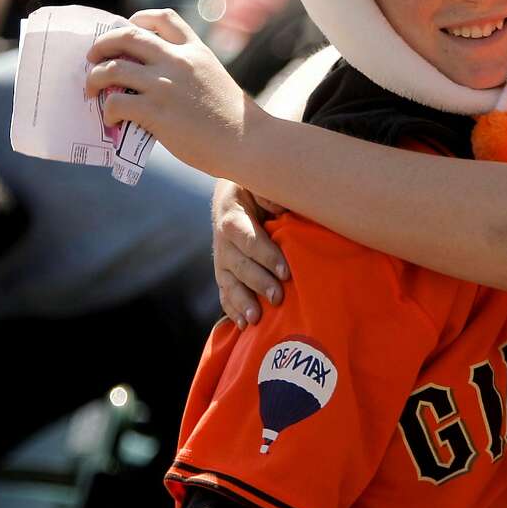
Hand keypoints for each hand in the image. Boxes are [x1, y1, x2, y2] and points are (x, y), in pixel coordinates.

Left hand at [85, 8, 261, 177]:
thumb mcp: (216, 81)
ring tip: (92, 91)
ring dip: (94, 78)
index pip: (163, 18)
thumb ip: (189, 74)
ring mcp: (165, 85)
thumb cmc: (237, 121)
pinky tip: (112, 120)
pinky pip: (116, 103)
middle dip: (102, 45)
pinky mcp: (156, 111)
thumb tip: (155, 85)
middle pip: (127, 36)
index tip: (128, 28)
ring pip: (112, 68)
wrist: (248, 142)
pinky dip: (108, 111)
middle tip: (93, 58)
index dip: (139, 19)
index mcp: (196, 51)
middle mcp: (178, 61)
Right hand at [213, 180, 289, 327]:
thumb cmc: (259, 187)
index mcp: (231, 212)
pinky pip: (225, 292)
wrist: (238, 191)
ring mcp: (221, 257)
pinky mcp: (224, 271)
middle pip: (237, 263)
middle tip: (278, 297)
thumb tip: (279, 208)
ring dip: (242, 302)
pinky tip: (243, 326)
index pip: (246, 236)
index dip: (265, 254)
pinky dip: (232, 309)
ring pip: (228, 282)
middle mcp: (222, 238)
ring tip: (255, 319)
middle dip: (258, 282)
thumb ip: (270, 192)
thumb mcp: (262, 181)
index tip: (286, 271)